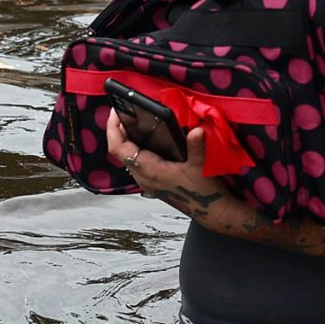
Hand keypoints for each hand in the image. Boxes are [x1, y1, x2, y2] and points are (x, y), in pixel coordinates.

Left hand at [102, 106, 226, 206]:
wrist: (210, 211)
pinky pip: (135, 161)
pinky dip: (133, 147)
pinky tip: (142, 139)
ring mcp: (146, 180)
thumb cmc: (203, 193)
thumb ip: (196, 147)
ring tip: (128, 121)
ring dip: (124, 139)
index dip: (113, 130)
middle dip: (117, 130)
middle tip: (121, 112)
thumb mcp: (200, 167)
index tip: (114, 113)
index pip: (120, 149)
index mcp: (149, 171)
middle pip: (119, 152)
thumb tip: (196, 131)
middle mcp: (143, 177)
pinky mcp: (152, 181)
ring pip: (126, 157)